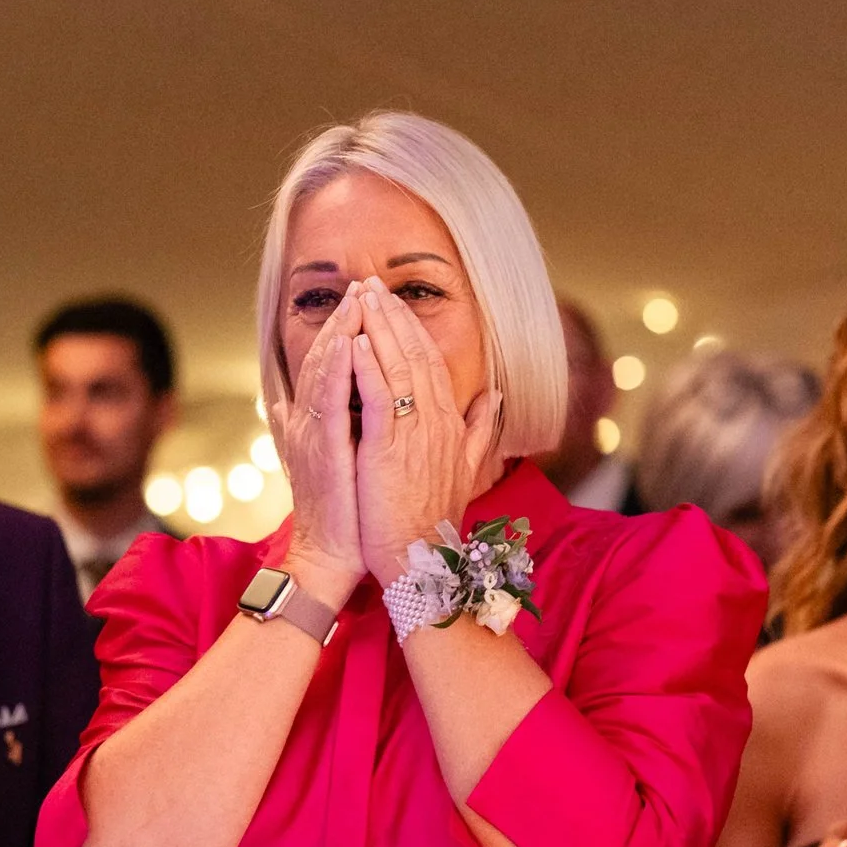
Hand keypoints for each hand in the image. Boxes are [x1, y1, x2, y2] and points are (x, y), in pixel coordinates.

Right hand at [267, 283, 367, 604]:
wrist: (333, 556)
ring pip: (326, 370)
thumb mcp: (342, 460)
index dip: (350, 331)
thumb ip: (334, 429)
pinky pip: (329, 400)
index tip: (369, 301)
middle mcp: (312, 421)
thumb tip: (313, 408)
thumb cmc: (345, 513)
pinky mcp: (324, 450)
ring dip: (341, 332)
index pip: (335, 365)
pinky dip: (336, 369)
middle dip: (347, 319)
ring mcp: (314, 433)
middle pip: (329, 357)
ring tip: (358, 300)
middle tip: (365, 286)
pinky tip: (349, 343)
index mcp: (321, 422)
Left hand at [349, 279, 500, 585]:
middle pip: (415, 355)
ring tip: (361, 299)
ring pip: (397, 368)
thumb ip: (479, 430)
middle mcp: (436, 422)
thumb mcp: (465, 468)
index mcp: (450, 423)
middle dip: (393, 317)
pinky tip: (353, 341)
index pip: (431, 363)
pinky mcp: (388, 449)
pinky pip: (377, 397)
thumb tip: (493, 397)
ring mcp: (414, 433)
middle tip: (372, 285)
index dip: (412, 330)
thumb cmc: (432, 518)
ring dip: (377, 329)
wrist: (421, 561)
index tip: (394, 303)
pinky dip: (365, 366)